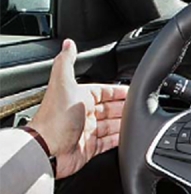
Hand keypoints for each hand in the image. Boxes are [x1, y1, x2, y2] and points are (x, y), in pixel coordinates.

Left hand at [27, 39, 128, 178]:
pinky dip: (120, 140)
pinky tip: (128, 138)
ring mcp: (87, 132)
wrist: (46, 150)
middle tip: (141, 107)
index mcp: (79, 97)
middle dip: (126, 108)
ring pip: (112, 125)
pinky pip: (109, 142)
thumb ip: (67, 62)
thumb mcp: (63, 84)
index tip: (135, 90)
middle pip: (111, 108)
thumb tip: (69, 43)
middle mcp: (83, 114)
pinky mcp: (89, 149)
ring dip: (124, 123)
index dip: (120, 91)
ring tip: (138, 122)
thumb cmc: (55, 119)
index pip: (105, 91)